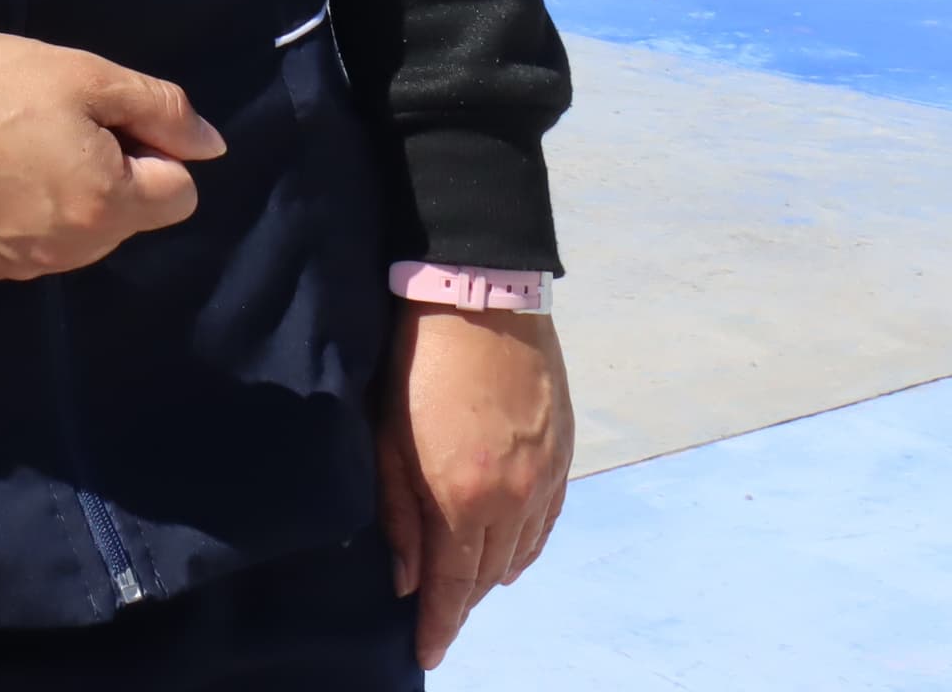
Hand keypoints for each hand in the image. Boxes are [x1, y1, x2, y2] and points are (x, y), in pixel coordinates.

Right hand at [0, 32, 223, 280]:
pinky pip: (38, 248)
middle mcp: (75, 251)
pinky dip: (30, 218)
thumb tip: (212, 147)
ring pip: (86, 237)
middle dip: (115, 178)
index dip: (152, 150)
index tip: (105, 121)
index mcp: (108, 203)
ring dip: (75, 201)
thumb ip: (162, 111)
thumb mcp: (88, 75)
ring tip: (23, 152)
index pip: (180, 193)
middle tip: (59, 128)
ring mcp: (28, 266)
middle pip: (132, 218)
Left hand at [379, 301, 573, 669]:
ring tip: (464, 582)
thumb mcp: (388, 439)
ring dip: (491, 574)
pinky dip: (524, 546)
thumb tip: (407, 580)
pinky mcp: (564, 456)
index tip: (427, 653)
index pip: (454, 586)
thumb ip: (398, 514)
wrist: (481, 297)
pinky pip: (546, 524)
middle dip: (461, 599)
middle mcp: (514, 500)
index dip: (440, 625)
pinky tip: (506, 548)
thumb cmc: (417, 363)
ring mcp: (545, 479)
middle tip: (435, 610)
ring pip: (521, 555)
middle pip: (489, 576)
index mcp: (464, 497)